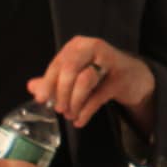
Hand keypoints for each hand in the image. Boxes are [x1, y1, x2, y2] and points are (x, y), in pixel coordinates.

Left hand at [29, 34, 152, 128]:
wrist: (135, 77)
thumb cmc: (101, 74)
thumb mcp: (76, 75)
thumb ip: (54, 81)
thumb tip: (31, 87)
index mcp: (78, 45)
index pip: (57, 63)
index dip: (47, 83)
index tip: (40, 100)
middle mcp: (93, 47)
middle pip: (69, 69)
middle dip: (61, 92)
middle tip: (58, 110)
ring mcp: (109, 61)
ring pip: (84, 80)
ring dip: (74, 102)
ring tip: (70, 115)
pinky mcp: (121, 78)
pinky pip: (99, 95)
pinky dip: (86, 110)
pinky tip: (80, 120)